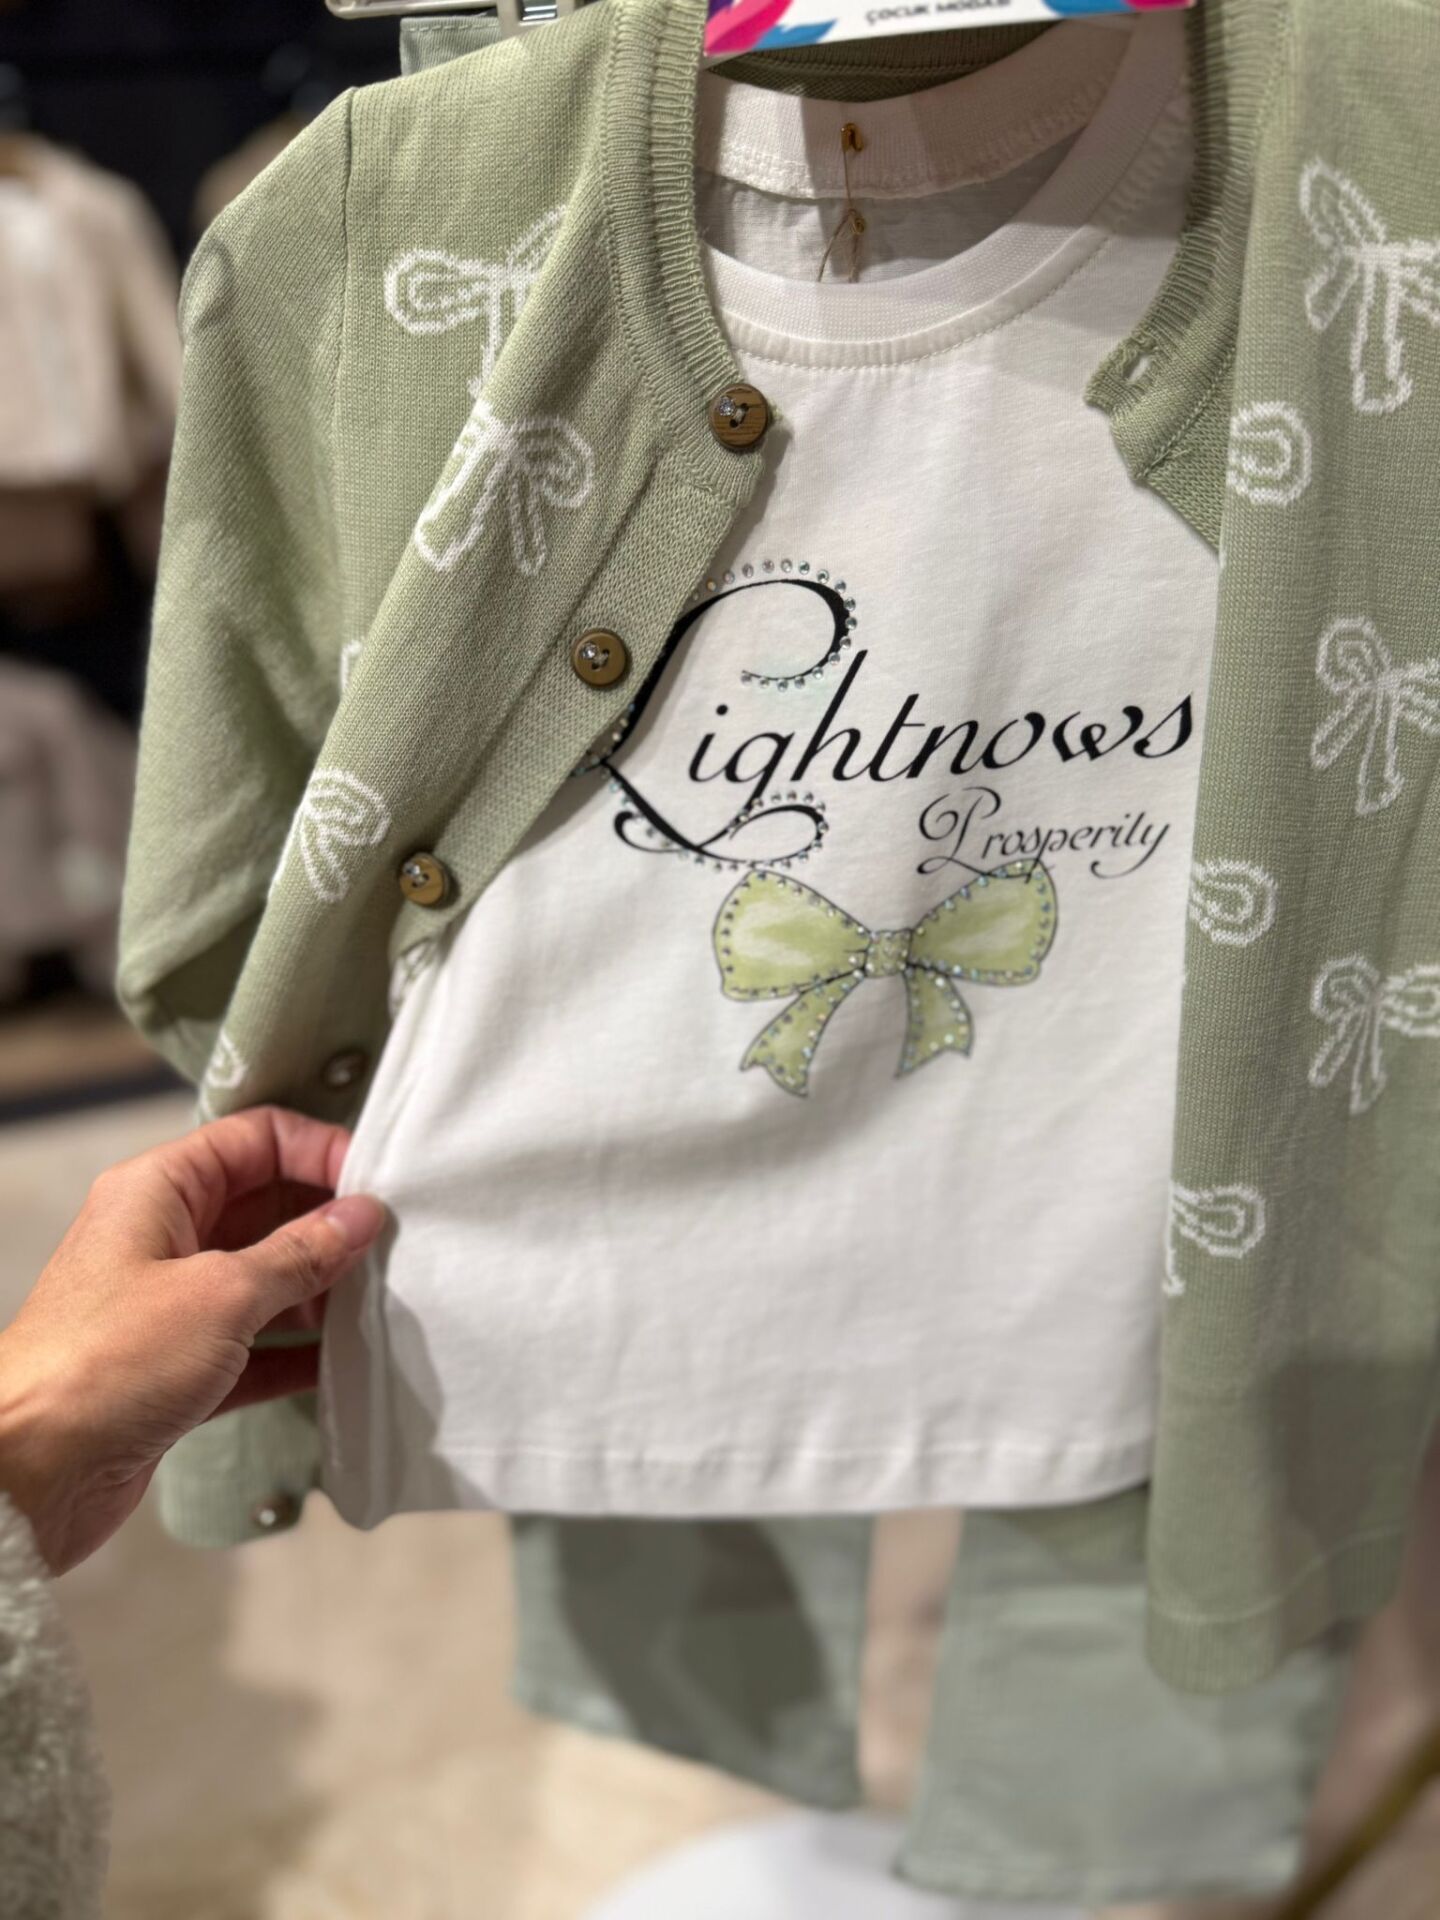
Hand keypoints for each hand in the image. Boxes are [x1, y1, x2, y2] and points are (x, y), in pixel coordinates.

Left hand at [0, 1106, 385, 1573]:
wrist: (28, 1474)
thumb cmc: (107, 1363)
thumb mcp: (222, 1293)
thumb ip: (301, 1253)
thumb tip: (361, 1216)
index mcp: (158, 1191)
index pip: (257, 1139)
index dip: (320, 1151)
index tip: (376, 1186)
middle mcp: (162, 1237)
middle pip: (266, 1205)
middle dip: (329, 1223)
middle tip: (392, 1247)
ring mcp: (170, 1305)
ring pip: (265, 1277)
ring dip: (320, 1289)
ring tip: (377, 1303)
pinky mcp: (177, 1369)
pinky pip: (253, 1345)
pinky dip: (296, 1351)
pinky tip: (343, 1361)